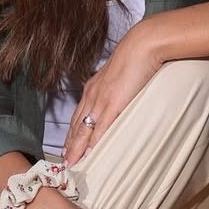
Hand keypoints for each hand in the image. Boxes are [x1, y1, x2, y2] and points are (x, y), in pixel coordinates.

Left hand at [64, 22, 160, 163]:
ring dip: (76, 148)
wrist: (142, 45)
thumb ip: (116, 88)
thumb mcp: (121, 75)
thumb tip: (119, 97)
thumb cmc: (135, 57)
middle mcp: (92, 95)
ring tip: (72, 163)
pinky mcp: (112, 103)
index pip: (78, 116)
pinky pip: (100, 127)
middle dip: (70, 145)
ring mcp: (100, 100)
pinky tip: (89, 154)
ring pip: (83, 129)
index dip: (72, 133)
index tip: (68, 147)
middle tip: (65, 162)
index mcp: (93, 88)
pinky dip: (93, 143)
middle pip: (77, 125)